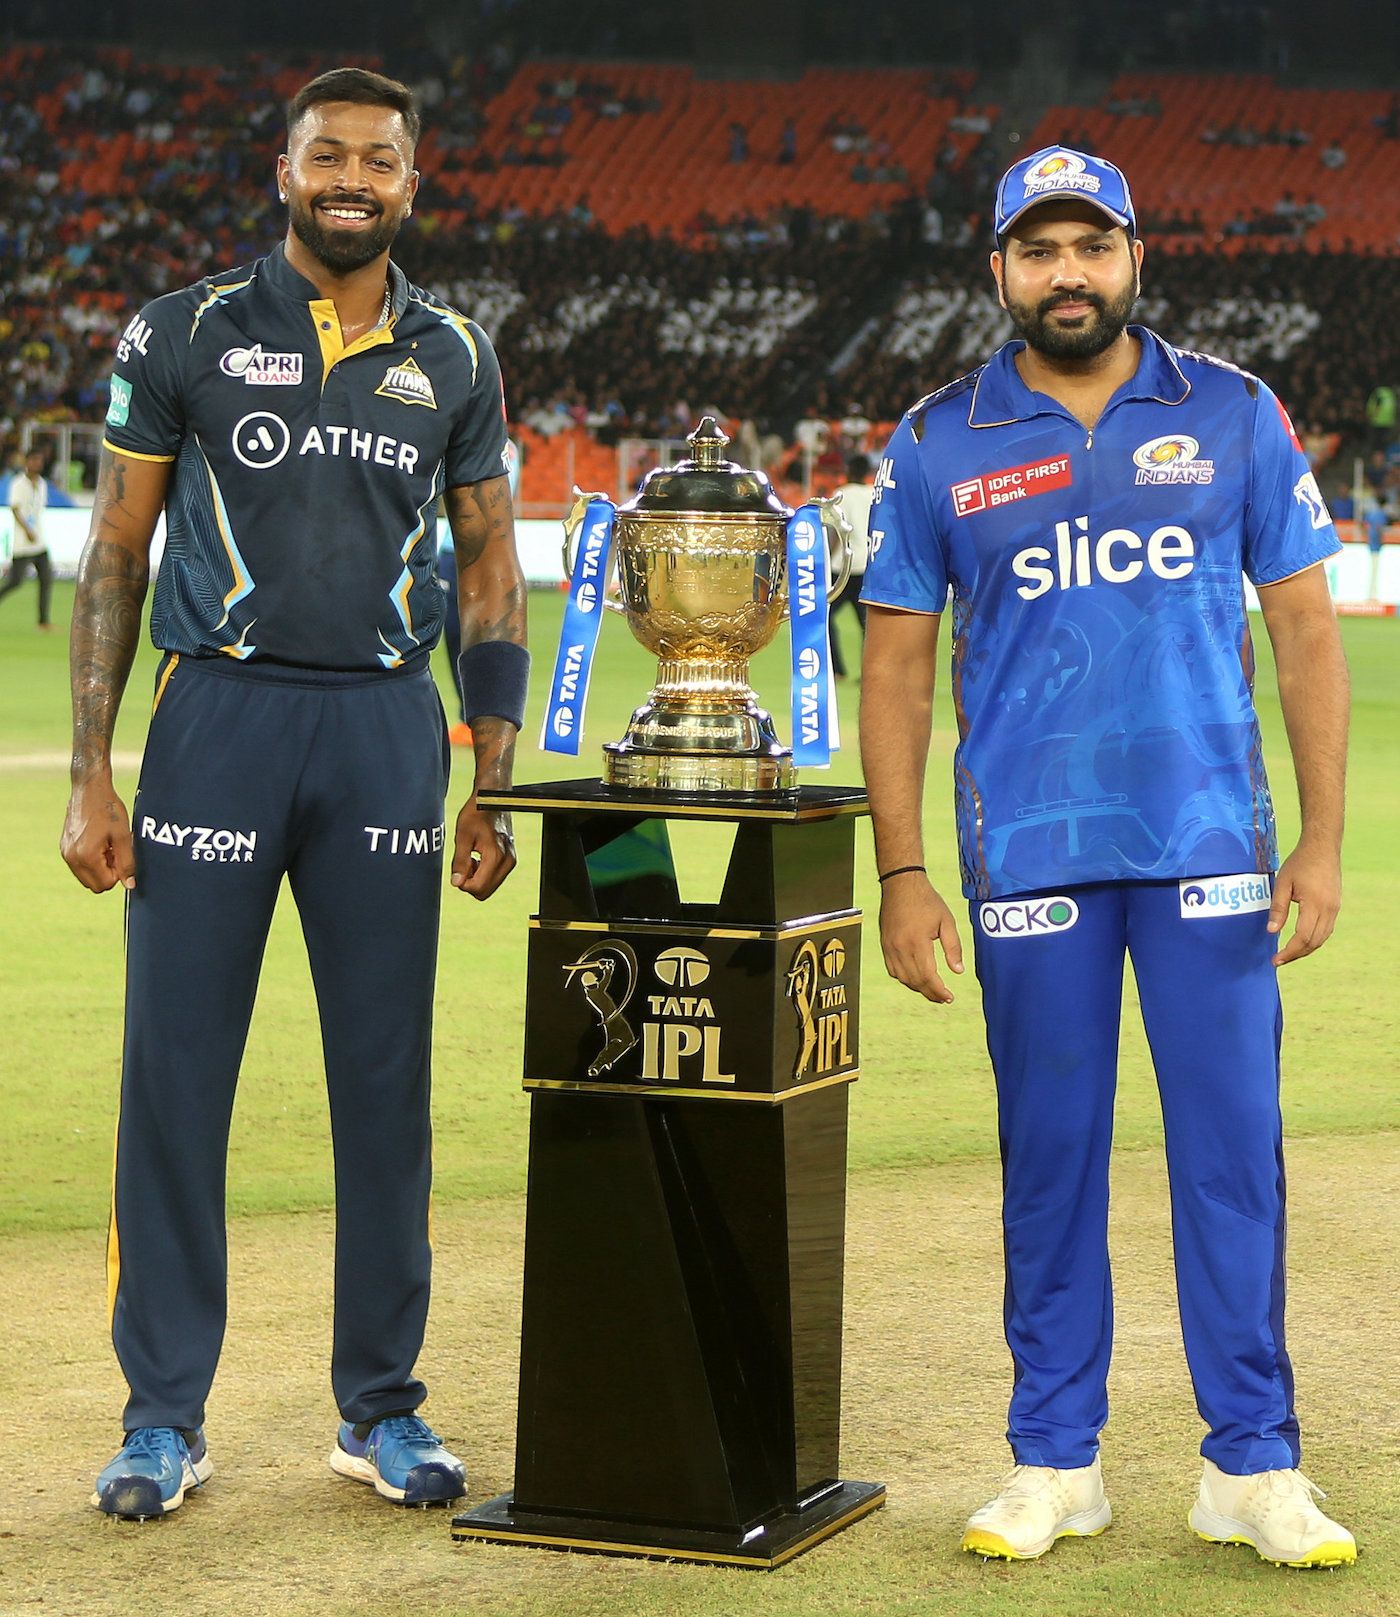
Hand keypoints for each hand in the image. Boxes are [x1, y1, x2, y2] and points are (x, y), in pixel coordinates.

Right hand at [61, 774, 135, 891]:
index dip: (119, 874)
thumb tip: (130, 885)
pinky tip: (100, 843)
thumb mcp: (124, 836)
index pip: (105, 884)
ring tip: (108, 846)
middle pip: (94, 885)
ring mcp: (65, 853)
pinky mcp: (64, 847)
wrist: (89, 788)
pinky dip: (92, 861)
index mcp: (86, 856)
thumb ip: (127, 863)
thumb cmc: (109, 809)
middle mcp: (71, 858)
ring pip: (86, 877)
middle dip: (109, 873)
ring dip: (100, 868)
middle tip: (116, 851)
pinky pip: (80, 866)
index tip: (122, 855)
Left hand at [450, 797, 515, 898]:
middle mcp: (507, 861)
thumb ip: (460, 862)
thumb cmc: (477, 813)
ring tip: (470, 859)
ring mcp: (511, 861)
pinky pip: (494, 878)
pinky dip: (483, 874)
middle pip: (484, 892)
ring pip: (489, 887)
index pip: (477, 887)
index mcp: (495, 856)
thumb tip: (456, 883)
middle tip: (462, 865)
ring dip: (476, 878)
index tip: (456, 871)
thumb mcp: (462, 836)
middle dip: (469, 883)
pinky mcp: (510, 859)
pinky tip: (477, 859)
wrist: (492, 799)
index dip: (462, 884)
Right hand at [879, 872, 963, 1002]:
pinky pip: (893, 970)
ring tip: (932, 990)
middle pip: (915, 981)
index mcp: (917, 942)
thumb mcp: (947, 921)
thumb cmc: (927, 900)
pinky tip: (915, 978)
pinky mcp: (884, 945)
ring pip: (903, 978)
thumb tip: (958, 971)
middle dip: (930, 993)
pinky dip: (905, 979)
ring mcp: (890, 947)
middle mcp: (900, 948)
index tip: (949, 997)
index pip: (929, 976)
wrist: (901, 884)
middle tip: (944, 998)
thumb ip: (953, 947)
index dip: (939, 991)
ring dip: (918, 988)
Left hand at [1267, 841, 1340, 965]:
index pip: (1303, 937)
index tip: (1275, 960)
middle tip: (1278, 961)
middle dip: (1296, 954)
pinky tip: (1301, 941)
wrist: (1322, 848)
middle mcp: (1329, 910)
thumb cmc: (1300, 863)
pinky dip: (1314, 939)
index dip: (1289, 951)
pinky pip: (1326, 929)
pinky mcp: (1335, 906)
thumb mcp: (1283, 883)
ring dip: (1306, 949)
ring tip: (1288, 954)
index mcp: (1315, 904)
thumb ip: (1278, 908)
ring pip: (1322, 938)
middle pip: (1314, 942)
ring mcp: (1335, 908)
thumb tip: (1272, 931)